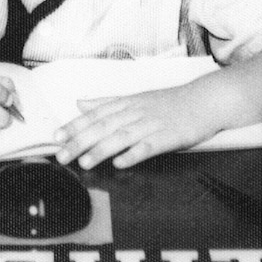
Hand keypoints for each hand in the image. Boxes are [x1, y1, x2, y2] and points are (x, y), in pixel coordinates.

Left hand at [53, 84, 222, 169]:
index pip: (95, 114)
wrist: (205, 100)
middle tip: (61, 156)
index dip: (75, 126)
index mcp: (127, 103)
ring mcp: (152, 124)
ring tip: (84, 163)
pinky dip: (134, 154)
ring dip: (102, 150)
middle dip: (80, 142)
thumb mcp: (136, 98)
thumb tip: (79, 103)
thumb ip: (107, 103)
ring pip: (122, 137)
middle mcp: (136, 112)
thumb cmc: (169, 102)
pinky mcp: (168, 137)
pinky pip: (149, 146)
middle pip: (104, 127)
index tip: (56, 137)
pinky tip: (121, 163)